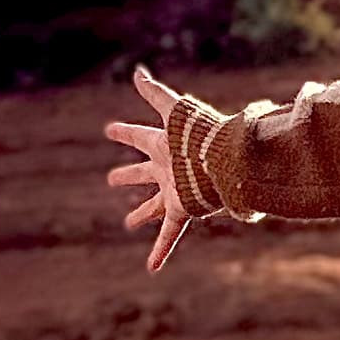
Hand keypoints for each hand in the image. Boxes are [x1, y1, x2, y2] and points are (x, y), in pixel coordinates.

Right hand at [101, 62, 191, 273]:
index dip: (124, 132)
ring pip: (152, 206)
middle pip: (143, 173)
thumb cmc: (203, 135)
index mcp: (164, 145)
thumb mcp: (176, 111)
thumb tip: (137, 71)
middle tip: (112, 179)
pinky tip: (152, 267)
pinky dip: (161, 251)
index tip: (109, 129)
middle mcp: (168, 169)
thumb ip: (156, 92)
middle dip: (128, 175)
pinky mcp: (183, 209)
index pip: (139, 136)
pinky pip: (169, 234)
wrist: (229, 160)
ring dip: (141, 214)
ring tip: (129, 223)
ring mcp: (174, 191)